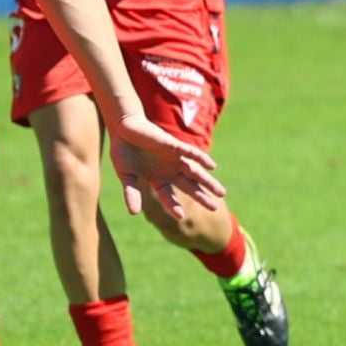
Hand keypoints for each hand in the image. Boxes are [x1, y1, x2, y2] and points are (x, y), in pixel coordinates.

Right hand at [106, 113, 225, 218]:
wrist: (124, 128)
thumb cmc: (124, 152)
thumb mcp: (126, 175)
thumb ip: (131, 193)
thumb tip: (133, 213)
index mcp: (158, 180)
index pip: (168, 197)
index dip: (174, 206)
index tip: (181, 217)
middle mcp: (169, 171)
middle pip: (189, 187)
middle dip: (202, 197)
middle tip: (214, 208)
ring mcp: (173, 158)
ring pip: (194, 172)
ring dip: (207, 182)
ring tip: (221, 193)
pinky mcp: (173, 145)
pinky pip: (190, 152)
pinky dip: (201, 159)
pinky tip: (212, 166)